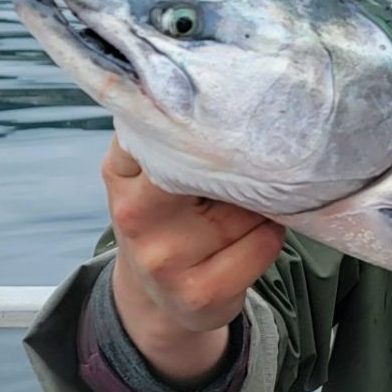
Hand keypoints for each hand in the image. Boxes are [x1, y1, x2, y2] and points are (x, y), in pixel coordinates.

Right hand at [104, 138, 285, 381]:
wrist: (157, 296)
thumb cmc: (165, 218)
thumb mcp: (149, 172)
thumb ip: (171, 132)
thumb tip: (228, 95)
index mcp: (120, 172)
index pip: (165, 127)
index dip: (207, 120)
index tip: (230, 114)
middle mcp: (136, 214)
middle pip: (213, 164)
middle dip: (242, 159)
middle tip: (253, 157)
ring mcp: (165, 259)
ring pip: (248, 202)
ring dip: (262, 198)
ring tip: (244, 205)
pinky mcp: (201, 292)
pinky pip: (264, 241)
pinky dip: (270, 233)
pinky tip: (252, 236)